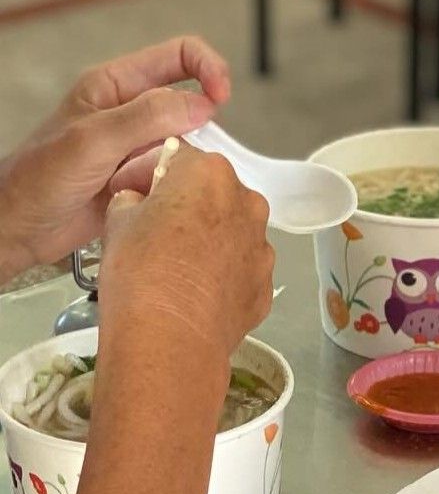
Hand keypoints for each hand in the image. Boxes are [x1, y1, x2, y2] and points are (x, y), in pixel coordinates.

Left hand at [0, 37, 229, 283]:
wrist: (21, 229)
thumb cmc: (37, 180)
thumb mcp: (91, 140)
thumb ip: (146, 117)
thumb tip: (201, 105)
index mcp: (116, 85)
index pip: (180, 55)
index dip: (208, 70)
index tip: (220, 99)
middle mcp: (133, 111)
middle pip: (192, 103)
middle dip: (195, 130)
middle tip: (177, 154)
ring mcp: (141, 145)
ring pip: (191, 143)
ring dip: (181, 163)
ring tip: (148, 179)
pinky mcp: (147, 175)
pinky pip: (181, 174)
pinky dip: (175, 186)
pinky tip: (147, 196)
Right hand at [98, 146, 273, 363]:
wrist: (170, 337)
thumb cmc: (139, 269)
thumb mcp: (117, 222)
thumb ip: (132, 201)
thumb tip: (139, 203)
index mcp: (210, 175)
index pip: (180, 157)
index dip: (152, 173)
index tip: (133, 193)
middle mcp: (247, 203)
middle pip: (214, 194)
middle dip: (188, 205)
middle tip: (156, 230)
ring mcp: (263, 246)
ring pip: (233, 233)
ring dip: (210, 241)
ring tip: (178, 268)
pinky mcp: (266, 286)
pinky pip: (240, 271)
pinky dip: (222, 277)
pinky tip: (198, 296)